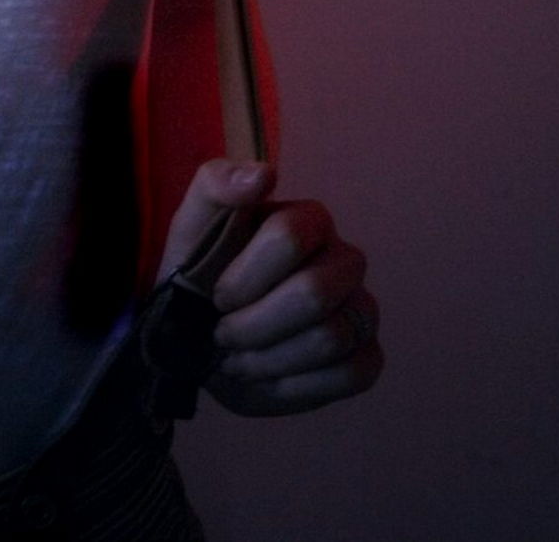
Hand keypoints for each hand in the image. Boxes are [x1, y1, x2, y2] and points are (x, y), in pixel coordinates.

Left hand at [159, 159, 384, 415]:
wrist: (198, 338)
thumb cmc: (199, 272)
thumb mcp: (191, 226)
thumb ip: (217, 186)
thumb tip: (264, 175)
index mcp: (308, 221)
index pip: (290, 235)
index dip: (245, 275)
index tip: (217, 294)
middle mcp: (345, 262)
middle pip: (314, 293)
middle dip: (254, 323)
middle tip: (223, 332)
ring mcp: (362, 311)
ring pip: (330, 338)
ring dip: (268, 357)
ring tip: (238, 356)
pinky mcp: (367, 358)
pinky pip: (352, 374)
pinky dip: (297, 384)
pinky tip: (268, 376)